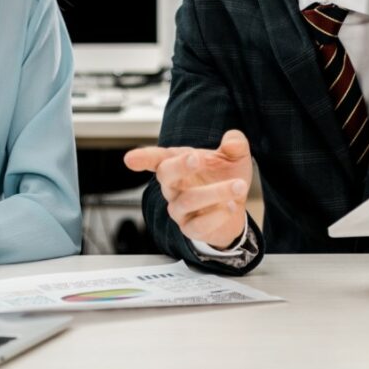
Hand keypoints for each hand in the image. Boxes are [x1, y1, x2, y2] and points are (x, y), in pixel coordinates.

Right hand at [124, 130, 252, 249]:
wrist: (234, 207)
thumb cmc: (225, 177)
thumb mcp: (235, 157)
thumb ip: (235, 144)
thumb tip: (233, 139)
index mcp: (177, 164)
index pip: (156, 158)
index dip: (143, 158)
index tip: (130, 159)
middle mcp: (173, 187)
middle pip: (165, 175)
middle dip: (179, 166)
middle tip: (196, 158)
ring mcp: (179, 209)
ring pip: (187, 201)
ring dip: (215, 192)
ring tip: (238, 185)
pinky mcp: (191, 229)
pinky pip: (199, 225)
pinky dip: (217, 215)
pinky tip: (230, 206)